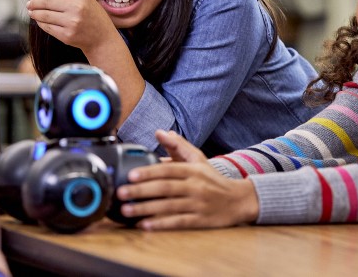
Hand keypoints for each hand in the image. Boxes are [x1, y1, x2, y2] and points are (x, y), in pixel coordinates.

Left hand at [26, 0, 114, 50]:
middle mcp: (76, 7)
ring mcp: (71, 22)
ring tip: (31, 12)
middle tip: (29, 4)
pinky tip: (39, 21)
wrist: (103, 38)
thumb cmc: (91, 15)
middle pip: (46, 1)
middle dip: (34, 3)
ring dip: (34, 13)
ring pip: (44, 15)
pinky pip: (47, 27)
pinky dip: (40, 23)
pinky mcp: (67, 35)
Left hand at [115, 130, 258, 229]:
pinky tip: (144, 225)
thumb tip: (159, 132)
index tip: (130, 175)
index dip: (148, 172)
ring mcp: (197, 205)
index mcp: (193, 170)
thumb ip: (178, 145)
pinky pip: (178, 222)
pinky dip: (160, 224)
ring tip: (126, 210)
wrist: (237, 200)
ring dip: (146, 209)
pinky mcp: (199, 221)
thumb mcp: (198, 159)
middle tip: (120, 193)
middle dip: (141, 191)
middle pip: (165, 188)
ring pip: (168, 206)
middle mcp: (195, 186)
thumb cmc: (212, 179)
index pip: (168, 170)